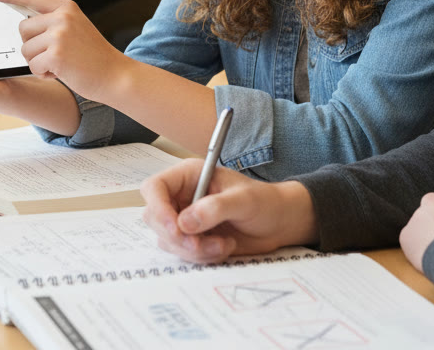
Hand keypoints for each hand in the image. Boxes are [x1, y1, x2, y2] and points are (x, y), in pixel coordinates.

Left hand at [0, 0, 128, 97]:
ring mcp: (59, 35)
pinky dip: (43, 74)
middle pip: (22, 28)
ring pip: (25, 49)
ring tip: (61, 64)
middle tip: (54, 54)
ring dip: (38, 62)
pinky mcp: (56, 55)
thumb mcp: (76, 29)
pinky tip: (61, 73)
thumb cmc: (93, 57)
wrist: (116, 75)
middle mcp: (62, 17)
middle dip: (31, 45)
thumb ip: (54, 22)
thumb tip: (25, 23)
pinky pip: (33, 65)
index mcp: (67, 8)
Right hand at [140, 160, 317, 263]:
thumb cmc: (264, 202)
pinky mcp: (192, 239)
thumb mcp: (244, 200)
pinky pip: (182, 254)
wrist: (278, 223)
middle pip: (155, 218)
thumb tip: (185, 222)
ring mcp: (185, 220)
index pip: (154, 188)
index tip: (174, 228)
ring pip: (168, 240)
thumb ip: (215, 208)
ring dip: (194, 249)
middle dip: (178, 237)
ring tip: (224, 244)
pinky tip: (224, 248)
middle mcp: (181, 197)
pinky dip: (202, 257)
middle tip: (202, 244)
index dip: (157, 208)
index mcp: (189, 176)